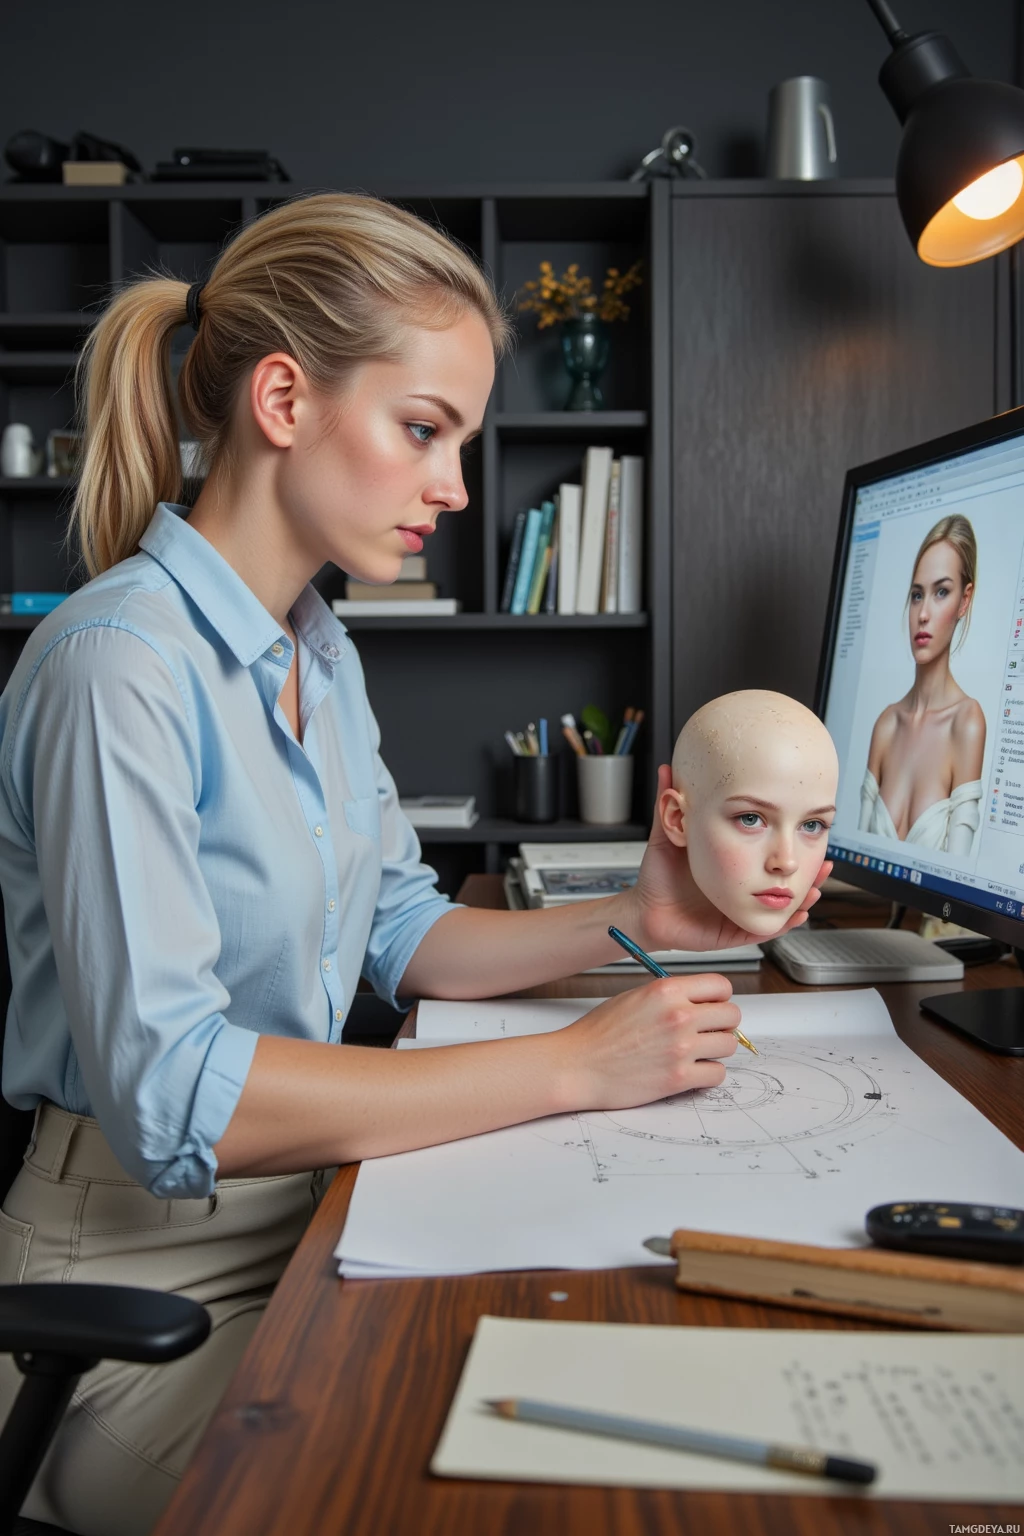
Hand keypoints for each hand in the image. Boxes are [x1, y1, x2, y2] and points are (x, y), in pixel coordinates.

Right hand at [551, 974, 739, 1110]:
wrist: (577, 1066)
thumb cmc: (599, 1033)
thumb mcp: (635, 997)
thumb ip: (670, 996)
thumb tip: (702, 1003)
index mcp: (667, 990)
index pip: (721, 986)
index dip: (719, 998)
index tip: (712, 1007)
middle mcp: (678, 1016)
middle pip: (732, 1016)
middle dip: (722, 1024)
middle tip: (706, 1032)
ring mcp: (681, 1048)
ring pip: (729, 1046)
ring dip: (715, 1050)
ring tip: (695, 1053)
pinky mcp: (679, 1078)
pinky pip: (717, 1074)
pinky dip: (707, 1074)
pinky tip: (689, 1071)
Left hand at [616, 763, 831, 952]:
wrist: (644, 911)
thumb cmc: (658, 878)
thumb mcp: (668, 838)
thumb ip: (671, 808)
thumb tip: (668, 772)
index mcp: (733, 867)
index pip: (769, 858)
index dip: (789, 846)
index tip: (805, 832)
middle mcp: (741, 889)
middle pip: (782, 882)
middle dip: (807, 874)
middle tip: (824, 863)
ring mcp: (740, 911)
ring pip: (780, 907)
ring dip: (801, 898)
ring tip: (815, 887)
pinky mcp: (733, 931)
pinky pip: (764, 930)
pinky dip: (782, 924)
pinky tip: (796, 915)